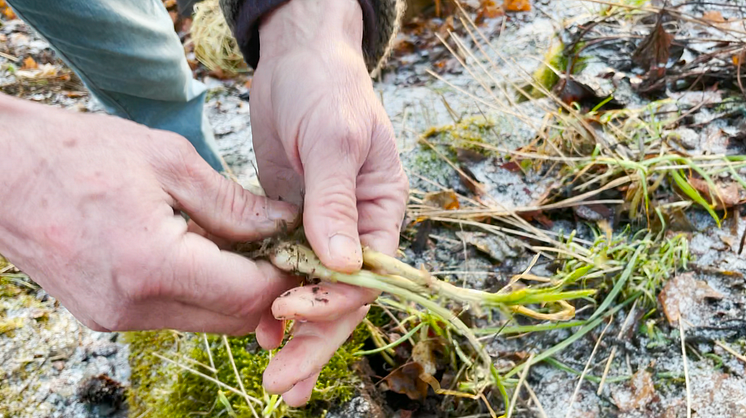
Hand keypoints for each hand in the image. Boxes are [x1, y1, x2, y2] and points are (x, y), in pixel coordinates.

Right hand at [0, 94, 299, 334]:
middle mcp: (133, 306)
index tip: (300, 249)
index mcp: (151, 266)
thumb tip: (282, 225)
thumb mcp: (169, 162)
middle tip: (279, 245)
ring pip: (206, 320)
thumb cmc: (78, 153)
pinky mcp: (105, 315)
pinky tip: (203, 250)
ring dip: (234, 288)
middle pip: (232, 318)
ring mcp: (116, 318)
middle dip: (266, 286)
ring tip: (241, 241)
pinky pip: (175, 313)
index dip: (286, 276)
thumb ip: (233, 203)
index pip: (248, 295)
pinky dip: (201, 288)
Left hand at [249, 0, 408, 405]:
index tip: (290, 310)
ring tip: (274, 377)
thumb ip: (335, 201)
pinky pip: (283, 272)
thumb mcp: (335, 138)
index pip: (367, 274)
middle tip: (284, 384)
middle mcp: (355, 228)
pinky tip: (256, 328)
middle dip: (315, 342)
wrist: (297, 62)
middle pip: (341, 300)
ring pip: (313, 294)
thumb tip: (340, 265)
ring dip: (295, 334)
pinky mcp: (288, 223)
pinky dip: (271, 300)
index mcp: (380, 210)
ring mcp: (320, 229)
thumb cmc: (327, 88)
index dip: (332, 301)